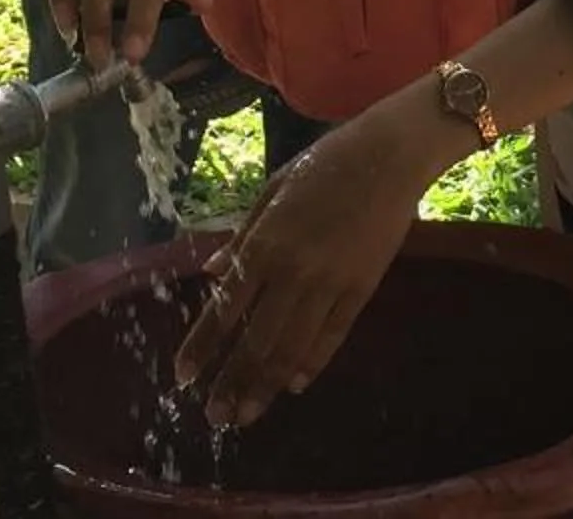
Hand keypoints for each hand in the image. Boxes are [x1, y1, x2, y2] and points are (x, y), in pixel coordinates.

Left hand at [176, 116, 433, 427]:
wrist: (388, 155)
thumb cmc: (326, 164)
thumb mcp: (273, 190)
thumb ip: (242, 236)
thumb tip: (210, 274)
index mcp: (265, 242)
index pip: (224, 308)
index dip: (202, 346)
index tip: (184, 377)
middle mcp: (292, 269)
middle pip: (256, 340)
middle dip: (231, 382)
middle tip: (214, 417)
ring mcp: (330, 282)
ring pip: (291, 348)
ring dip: (266, 385)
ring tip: (247, 415)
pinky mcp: (362, 289)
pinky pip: (332, 336)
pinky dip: (311, 363)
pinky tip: (294, 384)